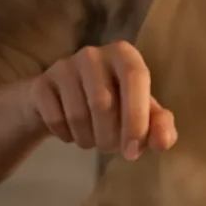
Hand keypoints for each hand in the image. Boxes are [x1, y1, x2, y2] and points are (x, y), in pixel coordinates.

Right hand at [25, 41, 177, 159]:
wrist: (64, 102)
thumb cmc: (115, 106)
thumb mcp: (143, 115)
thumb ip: (160, 126)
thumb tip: (164, 141)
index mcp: (125, 55)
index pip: (136, 79)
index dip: (137, 118)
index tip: (133, 151)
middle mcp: (93, 54)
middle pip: (103, 103)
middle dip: (110, 137)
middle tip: (112, 148)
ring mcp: (63, 67)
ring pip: (78, 115)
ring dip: (88, 140)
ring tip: (94, 139)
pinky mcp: (41, 84)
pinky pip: (55, 120)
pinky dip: (67, 137)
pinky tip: (72, 133)